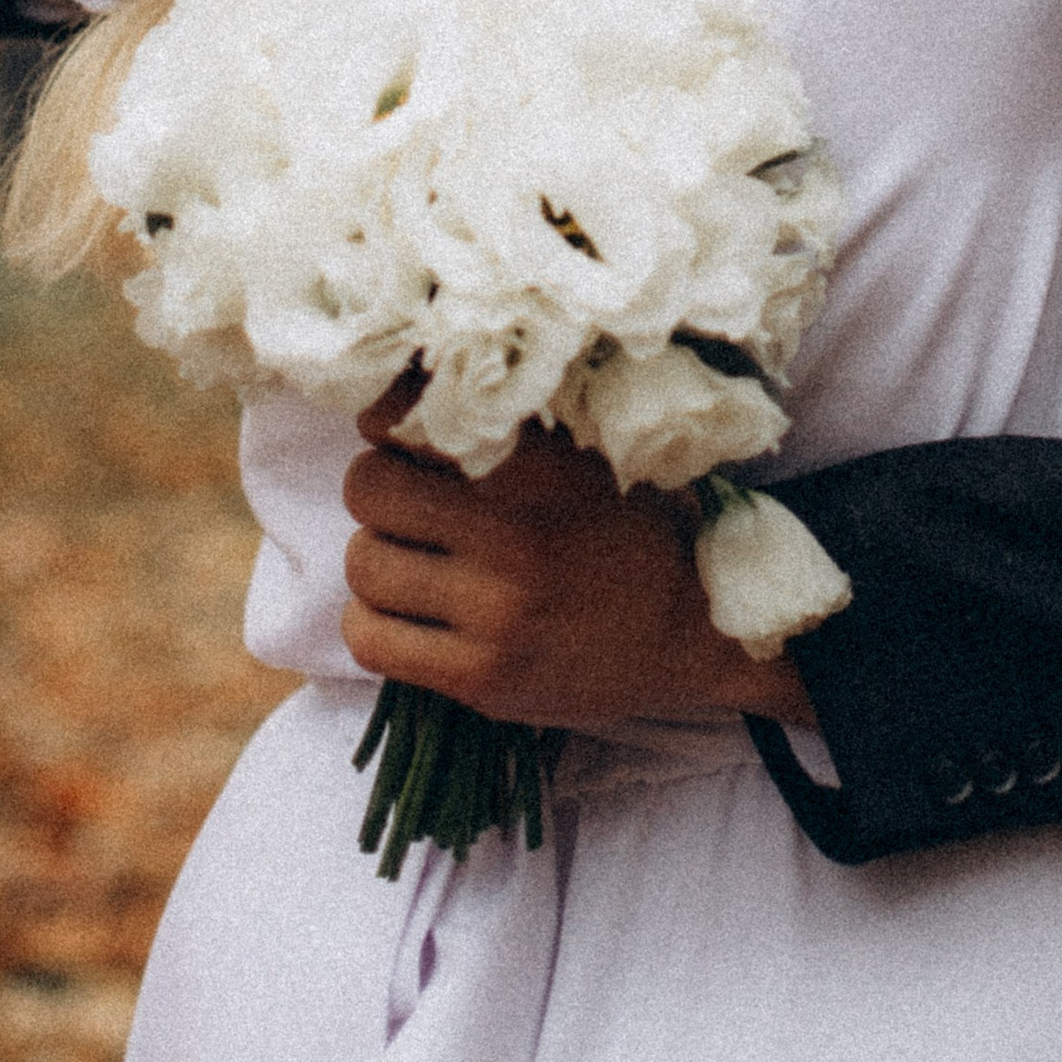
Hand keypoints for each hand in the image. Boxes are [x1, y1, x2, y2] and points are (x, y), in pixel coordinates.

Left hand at [340, 403, 816, 732]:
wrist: (698, 631)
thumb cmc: (635, 528)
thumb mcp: (588, 451)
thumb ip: (511, 424)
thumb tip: (411, 383)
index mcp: (538, 464)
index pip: (406, 416)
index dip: (387, 420)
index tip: (399, 433)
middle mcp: (512, 535)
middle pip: (369, 488)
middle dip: (378, 487)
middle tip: (406, 500)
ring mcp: (496, 613)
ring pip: (363, 566)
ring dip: (378, 558)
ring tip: (414, 560)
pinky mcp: (483, 679)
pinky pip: (369, 641)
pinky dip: (374, 623)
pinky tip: (410, 613)